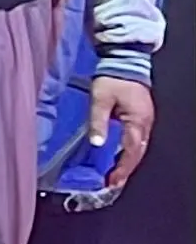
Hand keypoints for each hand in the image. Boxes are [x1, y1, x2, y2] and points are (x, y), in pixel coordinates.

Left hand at [88, 74, 153, 188]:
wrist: (124, 60)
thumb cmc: (111, 79)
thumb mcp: (100, 99)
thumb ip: (98, 122)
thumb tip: (98, 144)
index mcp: (138, 121)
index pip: (131, 151)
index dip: (122, 168)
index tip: (112, 181)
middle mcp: (145, 124)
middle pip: (137, 152)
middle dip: (126, 169)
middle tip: (112, 183)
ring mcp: (145, 120)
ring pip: (138, 147)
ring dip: (127, 162)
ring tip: (114, 175)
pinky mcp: (140, 116)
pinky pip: (136, 139)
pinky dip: (128, 151)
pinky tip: (118, 157)